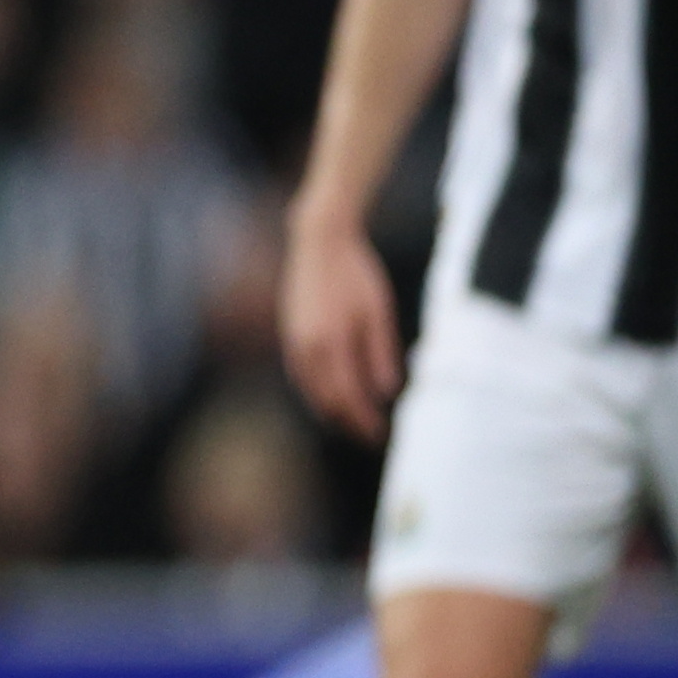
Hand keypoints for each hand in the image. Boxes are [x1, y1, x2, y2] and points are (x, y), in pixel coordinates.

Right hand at [278, 203, 404, 443]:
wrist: (320, 242)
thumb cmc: (355, 273)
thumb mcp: (378, 311)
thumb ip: (380, 353)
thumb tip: (386, 392)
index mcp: (332, 343)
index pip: (348, 397)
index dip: (363, 420)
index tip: (380, 434)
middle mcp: (308, 348)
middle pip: (326, 401)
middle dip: (348, 422)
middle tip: (369, 435)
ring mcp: (294, 342)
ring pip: (310, 391)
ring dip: (331, 411)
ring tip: (352, 421)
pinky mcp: (290, 335)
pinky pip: (301, 376)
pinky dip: (316, 392)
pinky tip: (331, 394)